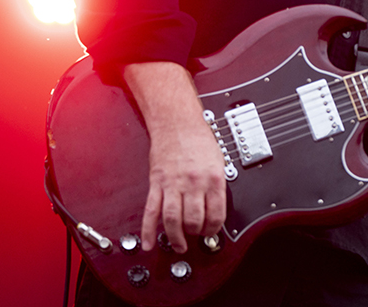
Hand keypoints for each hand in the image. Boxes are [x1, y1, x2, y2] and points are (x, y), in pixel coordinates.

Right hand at [124, 61, 226, 252]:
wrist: (176, 122)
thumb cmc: (198, 138)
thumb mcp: (218, 160)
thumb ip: (216, 185)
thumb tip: (215, 207)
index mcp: (213, 178)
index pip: (216, 214)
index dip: (214, 229)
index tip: (211, 232)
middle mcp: (193, 182)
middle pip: (194, 220)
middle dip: (195, 233)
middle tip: (194, 236)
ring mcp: (173, 184)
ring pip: (173, 219)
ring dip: (175, 237)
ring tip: (178, 245)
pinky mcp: (157, 183)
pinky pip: (151, 210)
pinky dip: (148, 230)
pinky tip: (149, 242)